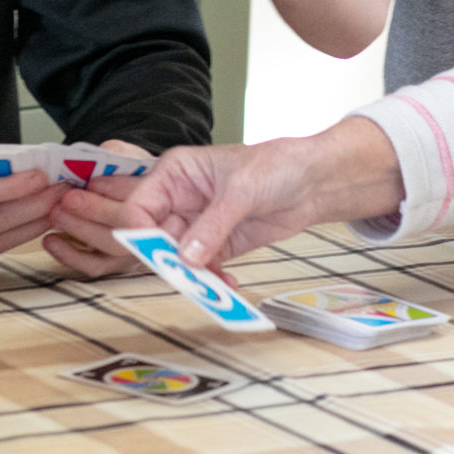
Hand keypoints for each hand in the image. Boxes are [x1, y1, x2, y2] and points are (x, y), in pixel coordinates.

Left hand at [42, 141, 152, 275]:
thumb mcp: (132, 155)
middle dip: (96, 211)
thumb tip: (107, 151)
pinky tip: (52, 241)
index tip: (93, 182)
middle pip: (131, 227)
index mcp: (169, 198)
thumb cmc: (133, 173)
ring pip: (113, 248)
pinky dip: (71, 255)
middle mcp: (161, 229)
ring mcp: (140, 249)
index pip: (149, 197)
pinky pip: (96, 266)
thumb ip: (121, 153)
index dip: (119, 189)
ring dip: (81, 230)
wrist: (133, 189)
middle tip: (69, 198)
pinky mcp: (119, 263)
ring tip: (57, 214)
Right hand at [123, 117, 406, 272]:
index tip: (154, 254)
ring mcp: (199, 224)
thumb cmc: (277, 166)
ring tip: (210, 287)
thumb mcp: (241, 190)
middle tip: (184, 277)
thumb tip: (185, 257)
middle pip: (154, 236)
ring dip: (191, 274)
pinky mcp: (218, 244)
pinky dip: (211, 280)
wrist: (314, 182)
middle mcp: (180, 199)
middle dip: (166, 259)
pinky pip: (203, 268)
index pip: (139, 206)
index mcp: (175, 174)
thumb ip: (212, 224)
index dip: (139, 232)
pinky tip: (227, 285)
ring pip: (178, 256)